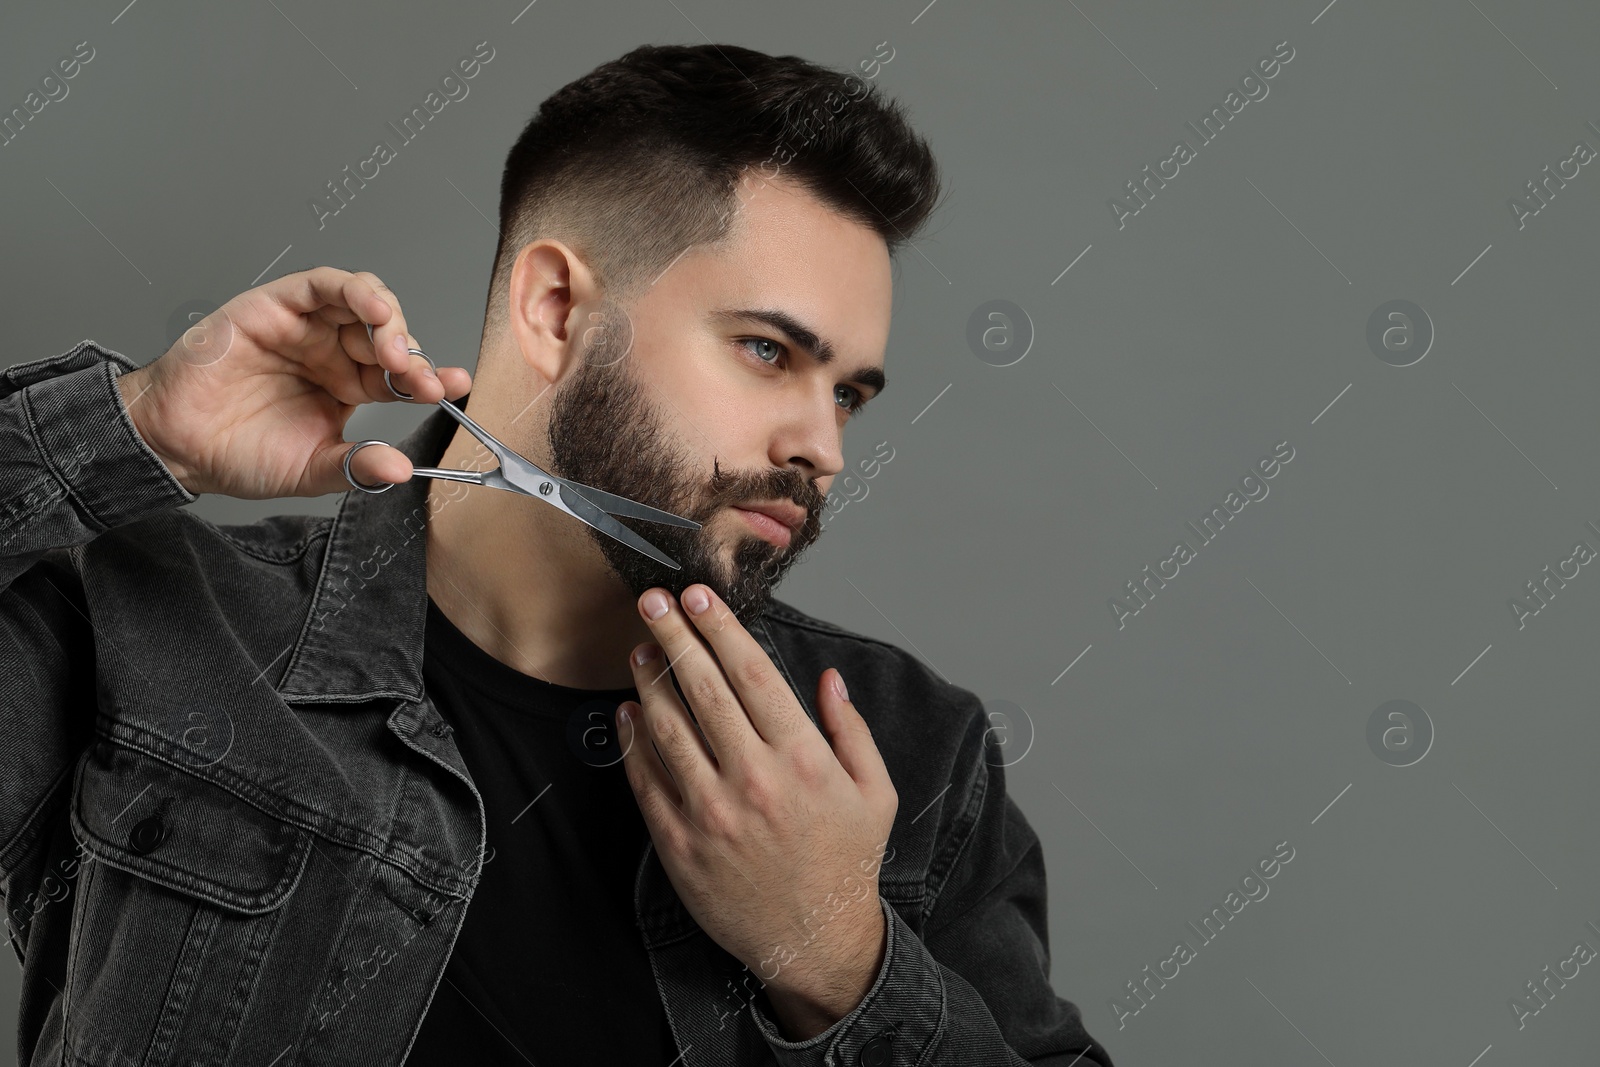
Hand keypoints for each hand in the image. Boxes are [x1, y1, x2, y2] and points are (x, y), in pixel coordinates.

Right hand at [113, 266, 471, 497]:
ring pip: (364, 302)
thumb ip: (355, 467)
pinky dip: (354, 290)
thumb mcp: (311, 470)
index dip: (430, 377)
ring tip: (394, 351)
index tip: (455, 385)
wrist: (176, 443)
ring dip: (389, 320)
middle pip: (389, 336)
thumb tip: (402, 468)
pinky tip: (374, 309)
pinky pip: (324, 284)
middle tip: (420, 379)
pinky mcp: (277, 304)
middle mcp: (333, 352)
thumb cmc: (238, 453)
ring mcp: (307, 326)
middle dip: (411, 354)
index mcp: (349, 388)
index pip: (401, 376)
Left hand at [617, 583, 897, 1038]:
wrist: (814, 940)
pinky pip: (647, 780)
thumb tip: (829, 678)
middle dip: (674, 637)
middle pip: (702, 689)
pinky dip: (633, 741)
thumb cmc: (845, 862)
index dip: (721, 630)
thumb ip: (850, 729)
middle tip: (653, 601)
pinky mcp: (679, 844)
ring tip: (638, 649)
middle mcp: (753, 779)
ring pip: (667, 728)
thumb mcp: (874, 792)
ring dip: (648, 681)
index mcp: (802, 759)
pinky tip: (628, 712)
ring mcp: (711, 812)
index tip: (700, 598)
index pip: (752, 675)